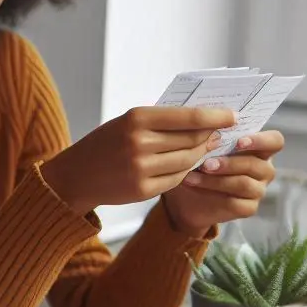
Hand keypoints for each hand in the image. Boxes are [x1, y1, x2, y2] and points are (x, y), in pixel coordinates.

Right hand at [41, 106, 236, 216]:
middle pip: (193, 140)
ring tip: (201, 149)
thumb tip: (205, 120)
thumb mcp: (127, 122)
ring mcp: (141, 169)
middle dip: (209, 137)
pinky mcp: (142, 190)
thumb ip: (162, 120)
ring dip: (199, 155)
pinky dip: (184, 172)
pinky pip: (177, 179)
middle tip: (217, 135)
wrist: (75, 176)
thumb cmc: (104, 144)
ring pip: (188, 161)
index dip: (216, 117)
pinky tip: (183, 166)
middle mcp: (139, 143)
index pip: (189, 117)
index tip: (231, 116)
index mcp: (136, 118)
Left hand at [162, 130, 283, 235]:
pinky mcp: (248, 208)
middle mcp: (263, 169)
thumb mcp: (202, 148)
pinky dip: (211, 193)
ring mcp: (258, 190)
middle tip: (206, 163)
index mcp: (259, 149)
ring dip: (216, 179)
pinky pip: (236, 203)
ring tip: (191, 175)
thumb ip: (211, 135)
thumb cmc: (197, 165)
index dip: (261, 140)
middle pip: (257, 165)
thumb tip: (206, 120)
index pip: (275, 141)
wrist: (185, 198)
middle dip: (230, 163)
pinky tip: (193, 185)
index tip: (239, 142)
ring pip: (244, 184)